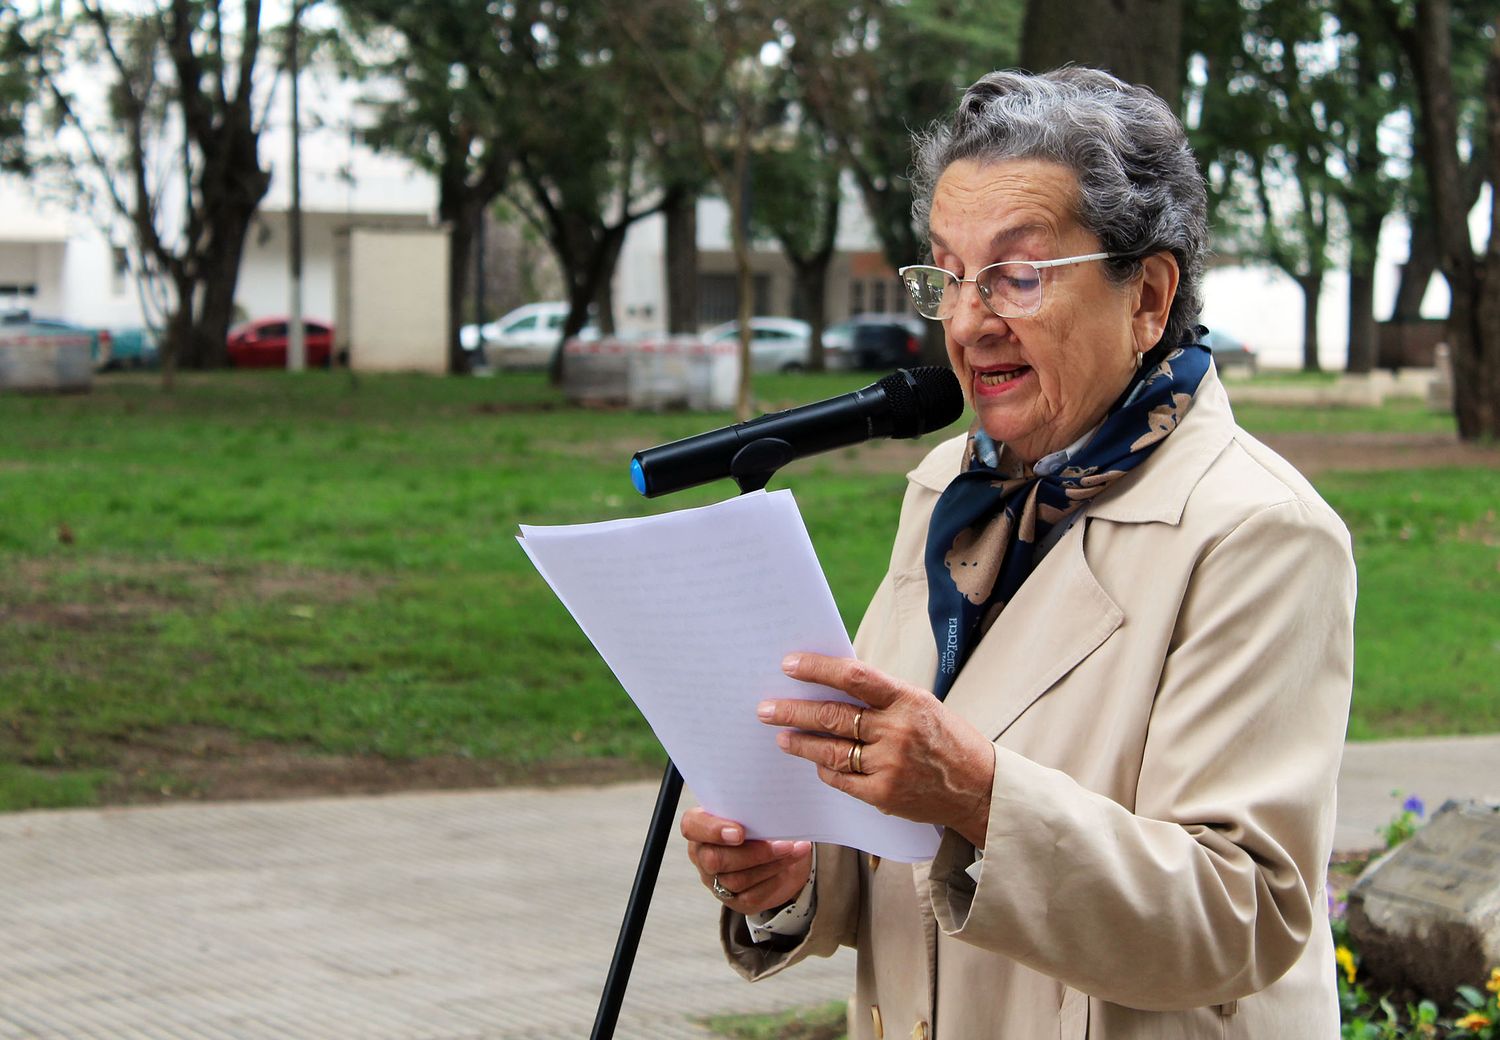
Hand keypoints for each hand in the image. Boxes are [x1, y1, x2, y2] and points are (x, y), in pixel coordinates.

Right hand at [681, 807, 812, 914]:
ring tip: (793, 849)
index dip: (712, 830)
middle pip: (714, 859)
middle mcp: (703, 855)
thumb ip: (754, 803)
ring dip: (770, 864)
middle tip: (783, 843)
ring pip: (736, 879)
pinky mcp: (735, 899)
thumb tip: (774, 800)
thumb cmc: (760, 820)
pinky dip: (775, 879)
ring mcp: (716, 880)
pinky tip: (790, 863)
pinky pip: (752, 896)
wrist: (778, 849)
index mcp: (700, 825)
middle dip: (752, 852)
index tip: (740, 832)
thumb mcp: (754, 807)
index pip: (691, 826)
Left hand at [761, 652, 995, 847]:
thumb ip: (881, 697)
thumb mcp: (920, 705)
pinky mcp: (884, 795)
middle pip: (832, 716)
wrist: (979, 787)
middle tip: (764, 708)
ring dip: (800, 743)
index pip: (854, 677)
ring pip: (830, 751)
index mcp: (907, 699)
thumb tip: (830, 682)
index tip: (789, 665)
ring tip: (780, 735)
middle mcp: (897, 731)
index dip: (817, 669)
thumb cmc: (944, 738)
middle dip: (792, 711)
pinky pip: (841, 779)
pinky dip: (824, 769)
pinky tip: (813, 762)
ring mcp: (890, 765)